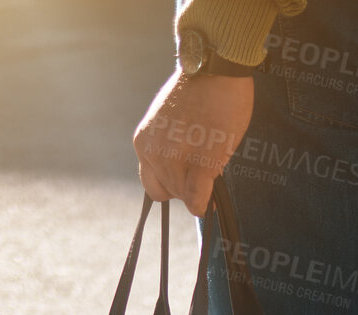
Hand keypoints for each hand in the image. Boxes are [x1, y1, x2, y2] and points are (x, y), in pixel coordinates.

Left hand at [133, 70, 252, 214]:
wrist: (214, 68)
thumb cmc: (199, 89)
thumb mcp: (168, 120)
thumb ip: (168, 145)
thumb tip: (183, 171)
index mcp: (143, 142)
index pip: (151, 182)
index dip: (170, 185)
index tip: (186, 180)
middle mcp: (152, 153)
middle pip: (168, 191)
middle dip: (187, 187)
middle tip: (205, 172)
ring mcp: (174, 159)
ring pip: (184, 195)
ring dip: (199, 190)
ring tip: (214, 167)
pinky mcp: (199, 162)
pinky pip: (196, 197)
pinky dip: (203, 203)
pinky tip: (210, 202)